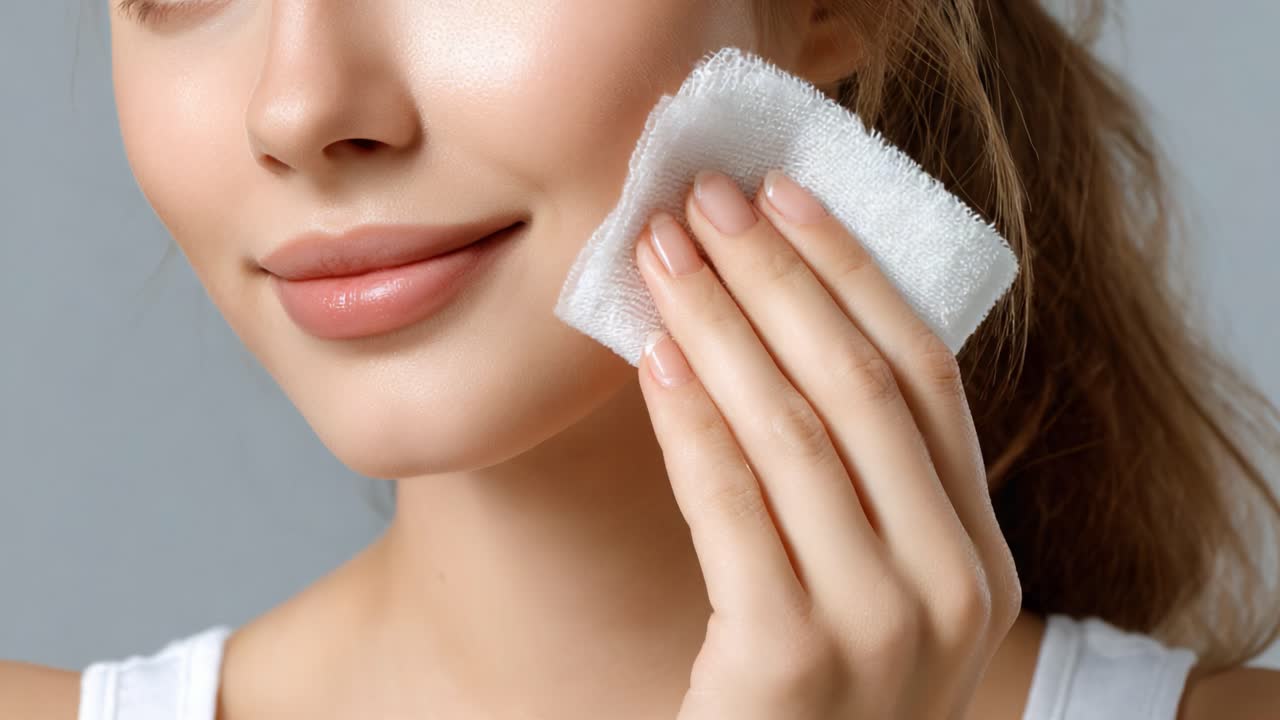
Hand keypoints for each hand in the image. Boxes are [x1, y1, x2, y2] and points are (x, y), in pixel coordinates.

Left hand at [634, 168, 1021, 719]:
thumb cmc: (814, 694)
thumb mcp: (873, 589)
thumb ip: (860, 487)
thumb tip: (780, 327)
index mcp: (981, 556)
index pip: (928, 376)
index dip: (854, 273)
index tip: (788, 196)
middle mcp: (952, 586)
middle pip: (862, 384)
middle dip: (778, 274)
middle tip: (708, 200)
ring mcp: (879, 626)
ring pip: (793, 428)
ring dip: (720, 323)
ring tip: (663, 253)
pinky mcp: (789, 660)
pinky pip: (730, 501)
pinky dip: (689, 415)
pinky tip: (653, 352)